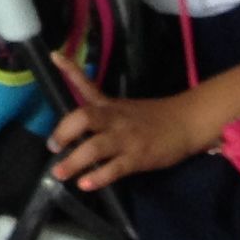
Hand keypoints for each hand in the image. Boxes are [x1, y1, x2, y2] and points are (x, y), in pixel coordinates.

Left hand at [49, 66, 214, 190]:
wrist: (186, 123)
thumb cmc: (153, 118)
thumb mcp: (124, 108)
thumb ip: (101, 112)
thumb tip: (73, 124)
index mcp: (109, 105)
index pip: (86, 84)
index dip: (70, 71)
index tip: (53, 56)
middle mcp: (114, 119)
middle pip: (85, 117)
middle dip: (64, 131)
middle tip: (52, 147)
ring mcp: (126, 138)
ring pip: (95, 147)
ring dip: (74, 161)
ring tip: (59, 173)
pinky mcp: (138, 157)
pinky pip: (115, 168)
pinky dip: (98, 177)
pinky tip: (85, 184)